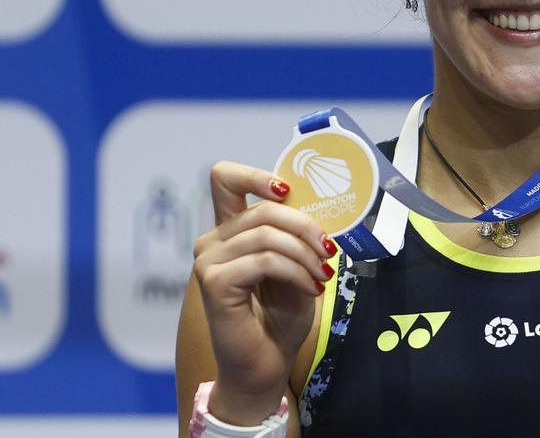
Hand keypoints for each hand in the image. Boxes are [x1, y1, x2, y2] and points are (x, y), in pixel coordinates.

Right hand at [192, 161, 336, 424]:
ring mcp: (209, 261)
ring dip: (305, 253)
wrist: (265, 366)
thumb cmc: (281, 318)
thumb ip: (296, 236)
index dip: (255, 174)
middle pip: (263, 209)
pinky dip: (296, 272)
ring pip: (266, 235)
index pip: (225, 179)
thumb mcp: (297, 266)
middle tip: (330, 250)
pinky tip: (311, 288)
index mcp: (230, 231)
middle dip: (305, 226)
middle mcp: (213, 241)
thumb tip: (317, 208)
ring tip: (324, 275)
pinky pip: (264, 261)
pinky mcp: (214, 283)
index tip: (287, 189)